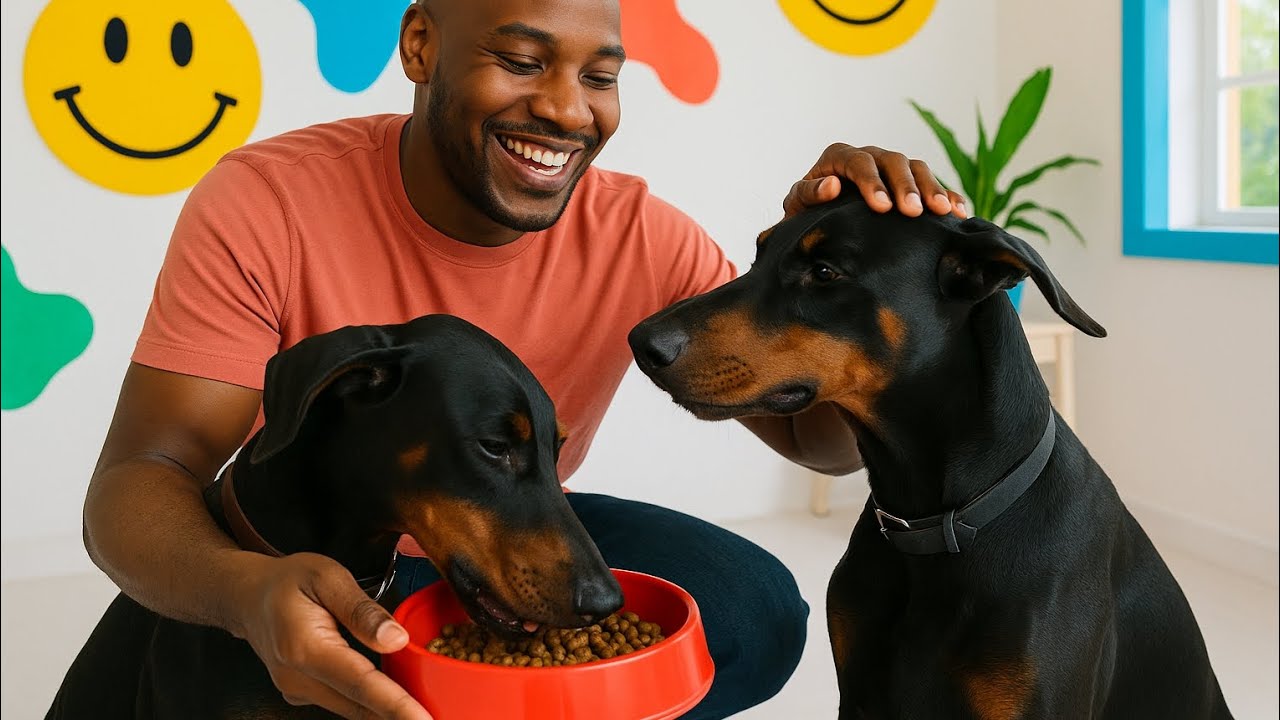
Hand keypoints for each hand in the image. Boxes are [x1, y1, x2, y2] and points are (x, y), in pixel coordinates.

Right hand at [227, 553, 430, 718]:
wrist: (247, 597)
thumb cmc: (287, 581)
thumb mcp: (327, 577)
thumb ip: (362, 610)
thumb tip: (397, 639)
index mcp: (306, 648)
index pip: (362, 684)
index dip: (397, 706)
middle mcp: (298, 679)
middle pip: (360, 707)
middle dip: (400, 716)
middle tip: (438, 717)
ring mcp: (298, 691)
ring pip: (352, 710)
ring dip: (387, 713)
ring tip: (422, 711)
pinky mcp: (302, 694)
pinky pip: (344, 704)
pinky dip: (371, 704)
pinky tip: (395, 699)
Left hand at [782, 143, 967, 219]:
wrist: (817, 219)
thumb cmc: (805, 210)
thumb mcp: (797, 203)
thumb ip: (808, 193)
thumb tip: (831, 185)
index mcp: (840, 156)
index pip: (860, 163)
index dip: (873, 183)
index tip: (882, 207)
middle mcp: (870, 156)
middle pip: (894, 162)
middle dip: (906, 186)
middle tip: (914, 211)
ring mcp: (891, 168)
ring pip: (917, 168)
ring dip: (932, 189)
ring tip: (942, 211)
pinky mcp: (909, 183)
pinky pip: (933, 184)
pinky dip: (948, 195)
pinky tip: (958, 212)